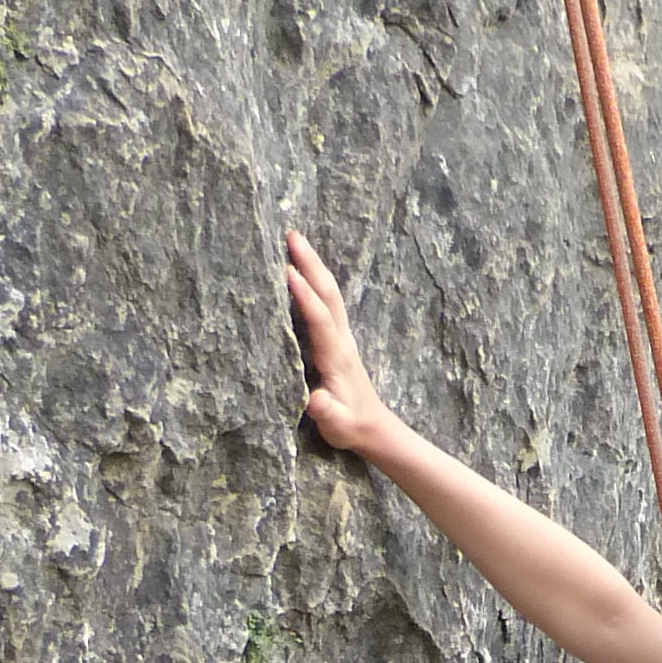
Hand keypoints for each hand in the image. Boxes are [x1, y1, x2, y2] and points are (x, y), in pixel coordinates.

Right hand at [286, 230, 401, 464]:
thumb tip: (315, 401)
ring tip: (295, 240)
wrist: (373, 426)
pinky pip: (326, 301)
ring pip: (329, 292)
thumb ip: (326, 413)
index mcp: (337, 356)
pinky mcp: (338, 337)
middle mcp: (341, 339)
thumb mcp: (337, 425)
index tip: (288, 272)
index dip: (304, 297)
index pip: (320, 320)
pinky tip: (303, 267)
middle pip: (328, 293)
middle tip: (291, 235)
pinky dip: (315, 278)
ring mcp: (341, 336)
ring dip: (314, 264)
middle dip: (311, 263)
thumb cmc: (350, 425)